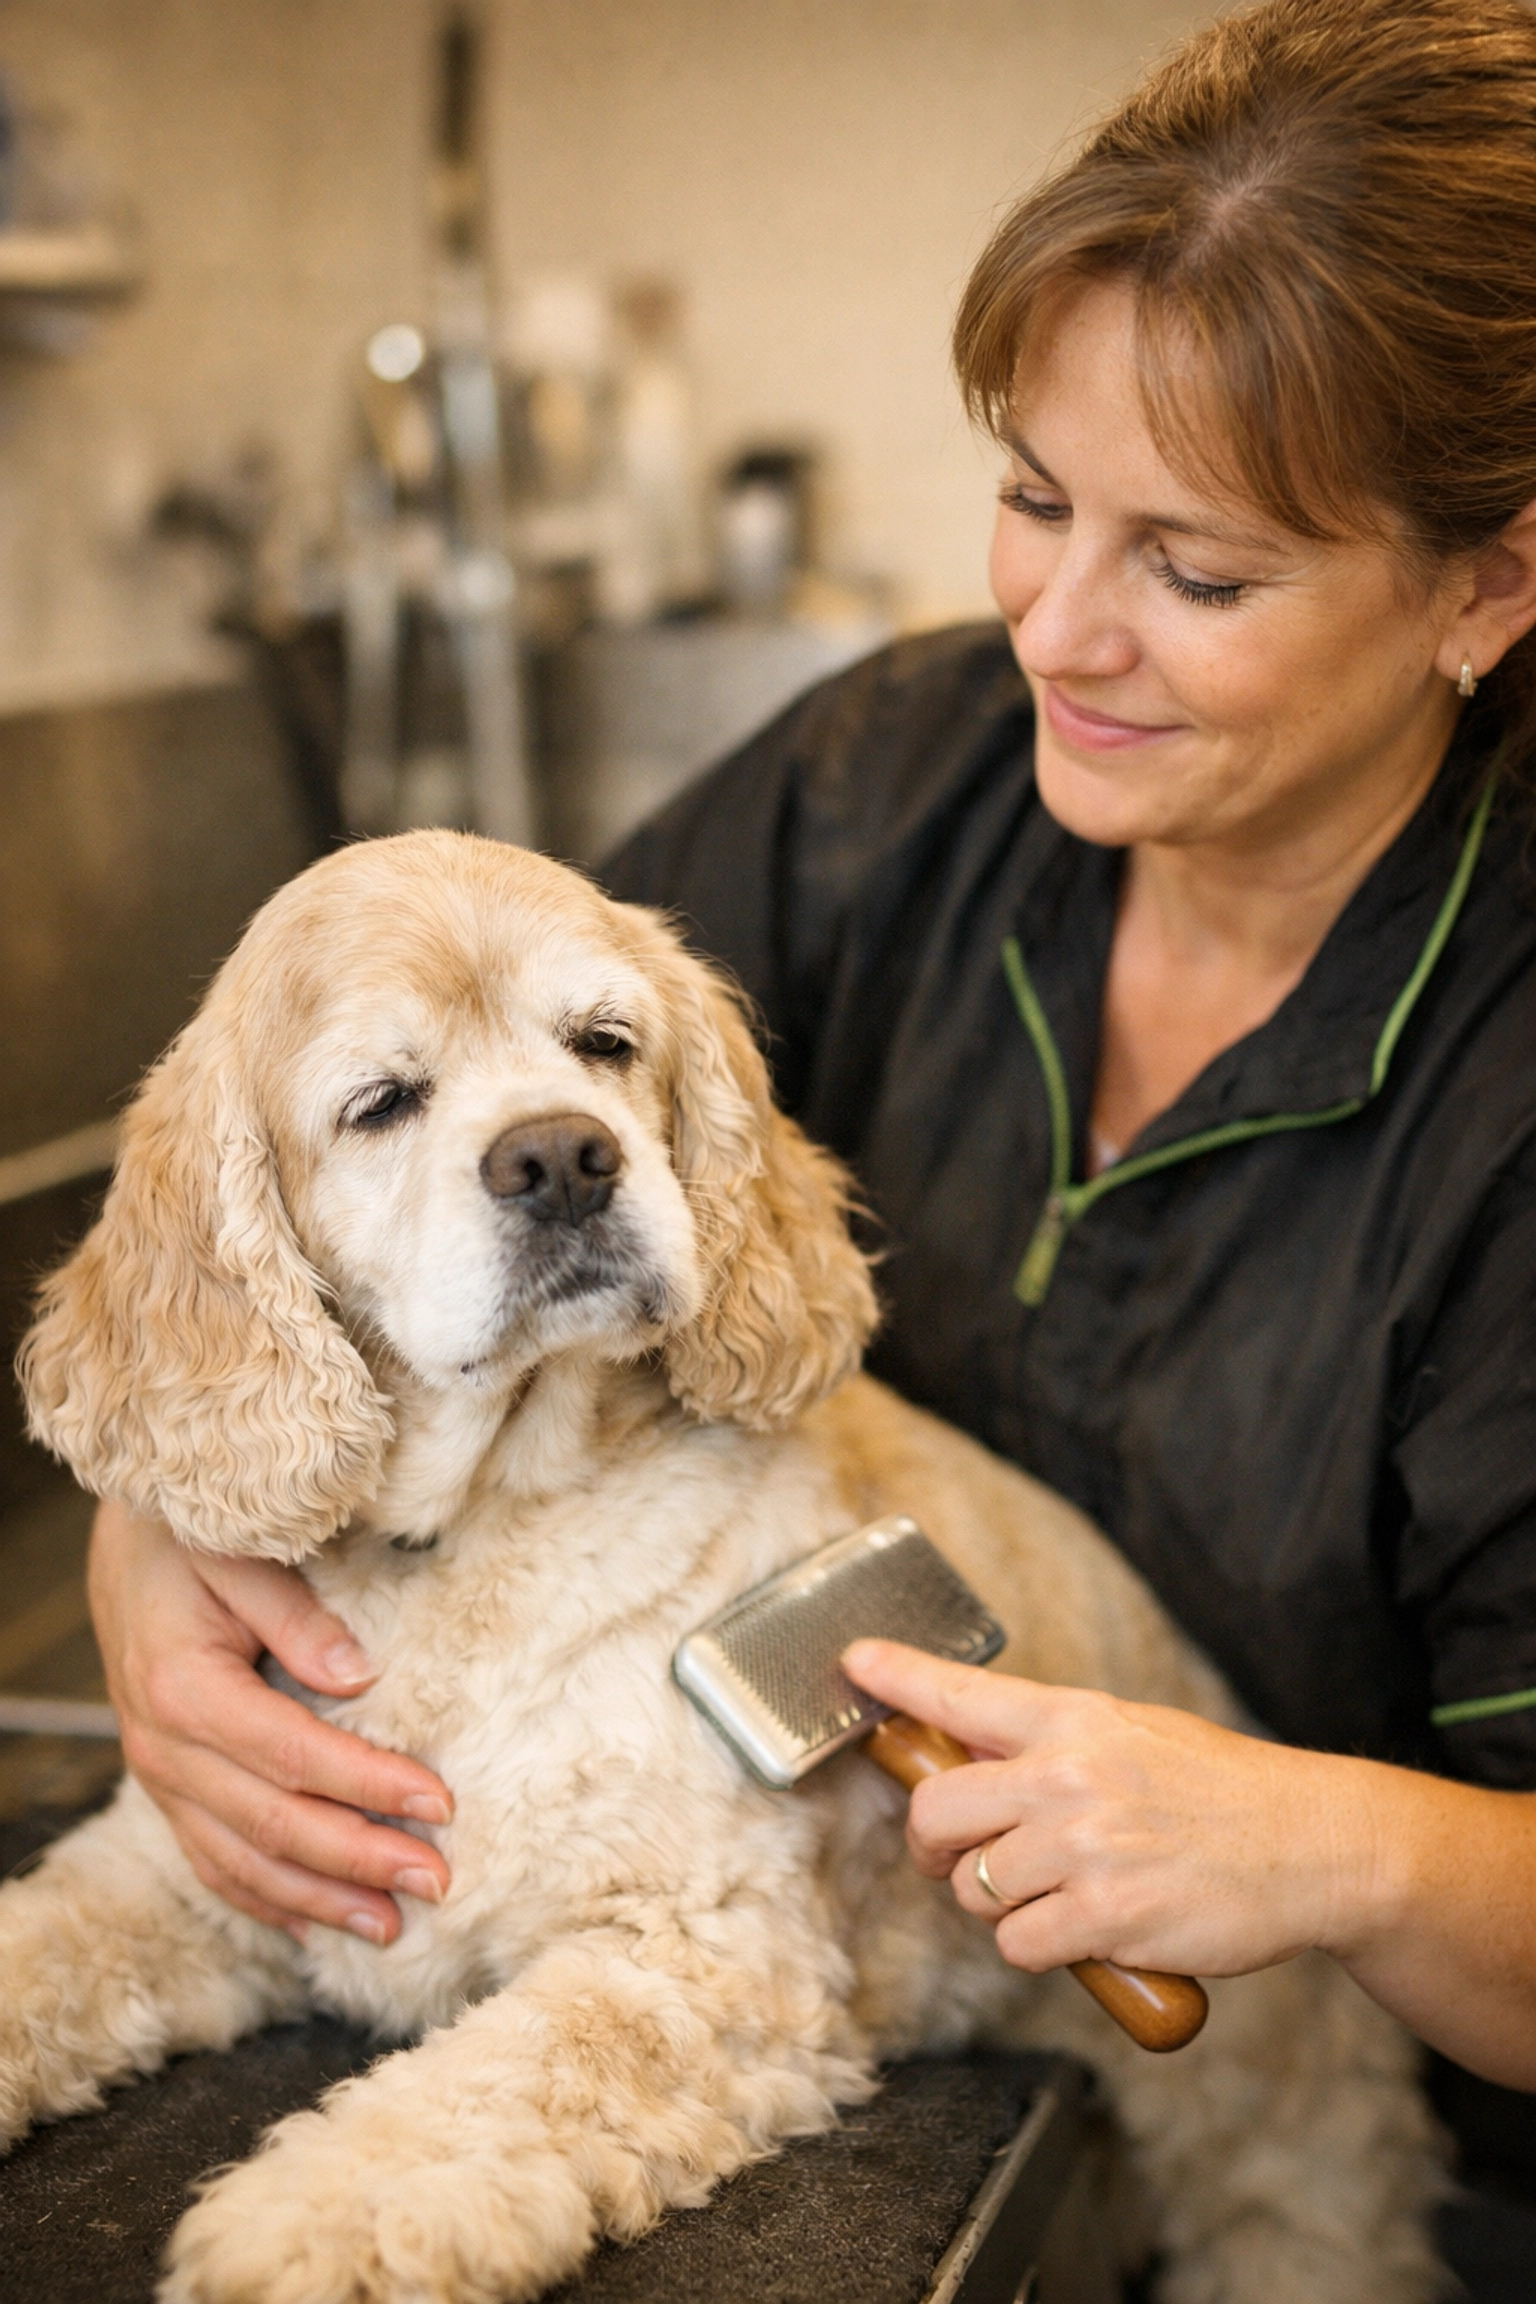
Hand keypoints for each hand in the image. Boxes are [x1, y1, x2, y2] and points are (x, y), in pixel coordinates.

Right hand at [88, 1498, 452, 1942]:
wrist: (125, 1548)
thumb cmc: (191, 1539)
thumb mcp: (241, 1555)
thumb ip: (297, 1616)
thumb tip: (359, 1675)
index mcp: (186, 1689)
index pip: (295, 1756)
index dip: (369, 1785)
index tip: (439, 1804)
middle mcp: (165, 1747)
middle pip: (273, 1824)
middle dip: (360, 1860)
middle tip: (436, 1881)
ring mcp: (160, 1777)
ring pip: (243, 1862)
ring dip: (320, 1900)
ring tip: (391, 1926)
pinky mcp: (167, 1789)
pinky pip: (213, 1862)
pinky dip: (266, 1900)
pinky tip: (314, 1926)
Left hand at [843, 1638, 1350, 1980]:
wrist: (1314, 1845)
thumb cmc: (1224, 1794)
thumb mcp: (1137, 1736)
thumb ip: (1059, 1744)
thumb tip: (979, 1752)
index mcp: (1077, 1721)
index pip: (966, 1692)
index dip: (898, 1677)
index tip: (855, 1663)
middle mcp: (1069, 1776)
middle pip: (940, 1810)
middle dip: (930, 1847)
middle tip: (950, 1863)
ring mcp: (1085, 1848)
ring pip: (975, 1890)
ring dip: (999, 1906)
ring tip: (1057, 1896)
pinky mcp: (1105, 1917)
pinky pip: (1018, 1944)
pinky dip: (1038, 1948)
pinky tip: (1083, 1931)